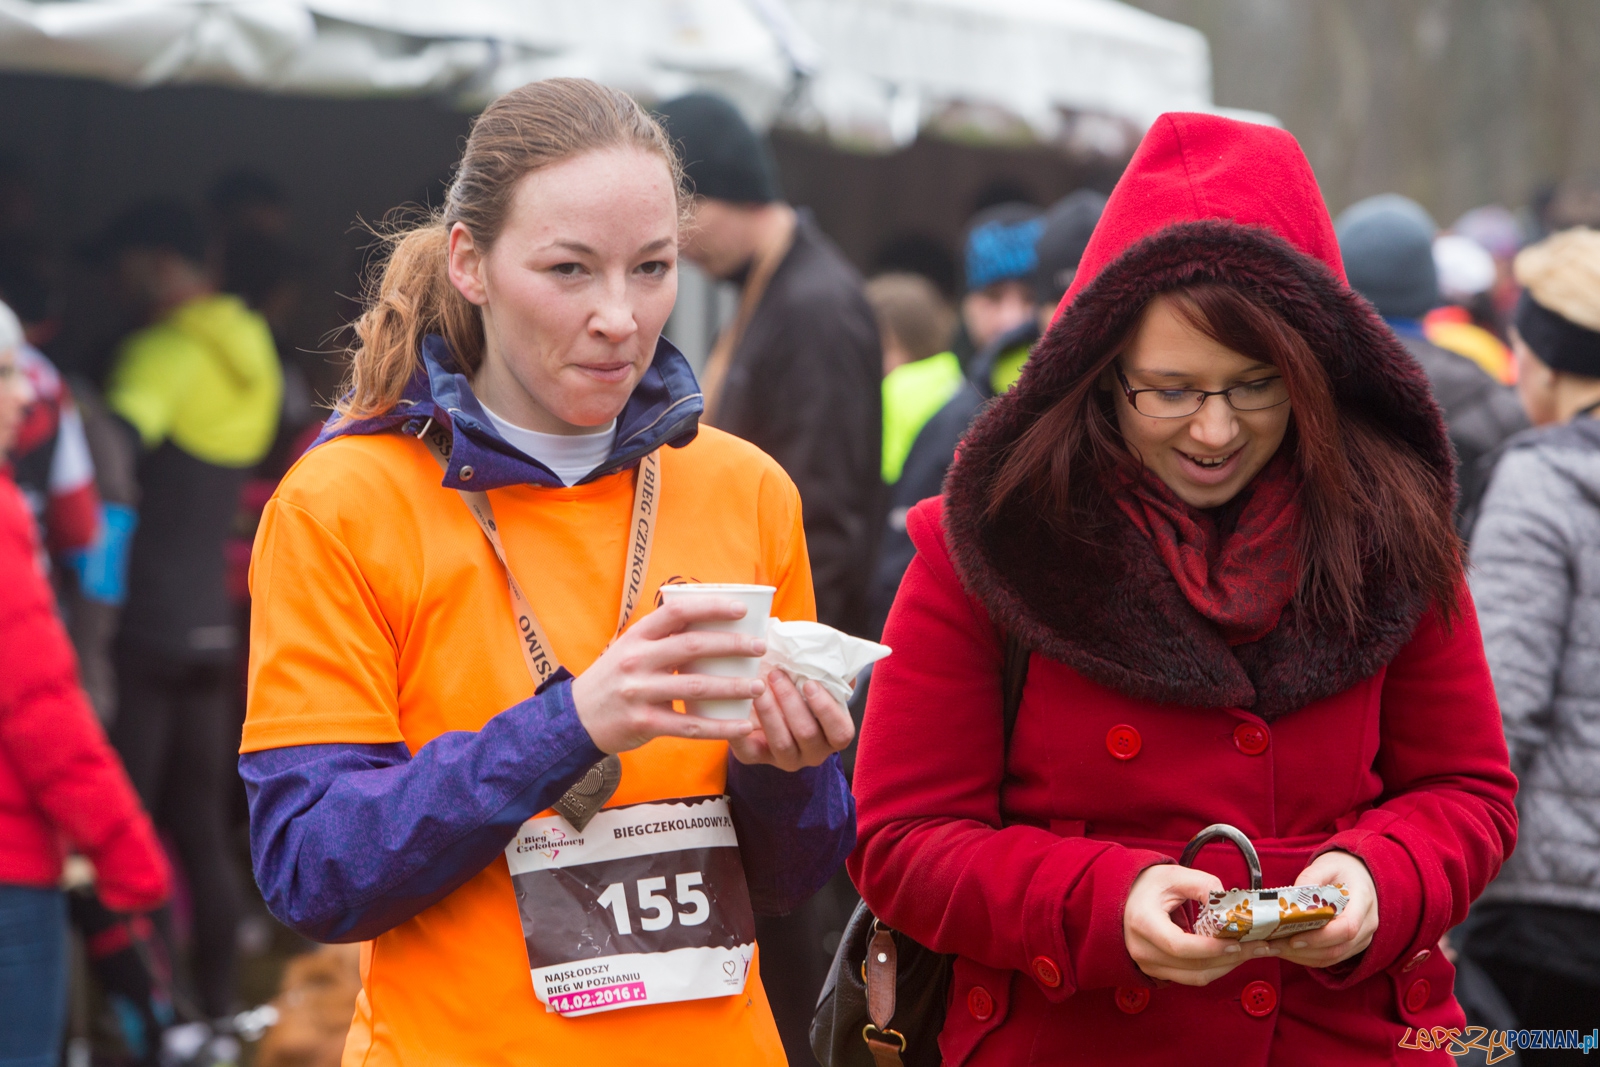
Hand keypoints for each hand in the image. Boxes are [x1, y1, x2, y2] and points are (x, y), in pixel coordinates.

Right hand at [571, 597, 761, 753]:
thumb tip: (713, 621)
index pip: (677, 612)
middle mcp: (637, 660)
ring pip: (696, 687)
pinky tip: (744, 725)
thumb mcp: (631, 649)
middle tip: (760, 648)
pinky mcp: (644, 723)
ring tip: (759, 686)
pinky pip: (690, 726)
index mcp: (637, 636)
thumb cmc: (615, 678)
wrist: (577, 718)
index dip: (712, 607)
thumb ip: (664, 637)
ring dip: (733, 687)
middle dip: (733, 646)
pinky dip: (721, 727)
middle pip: (693, 646)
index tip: (742, 610)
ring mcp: (640, 693)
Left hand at [730, 669, 854, 770]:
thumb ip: (829, 671)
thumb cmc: (800, 684)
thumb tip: (831, 654)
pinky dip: (740, 735)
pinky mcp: (756, 757)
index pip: (840, 732)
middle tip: (776, 674)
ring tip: (758, 688)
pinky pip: (748, 753)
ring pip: (781, 742)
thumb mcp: (817, 678)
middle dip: (790, 702)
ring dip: (770, 713)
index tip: (809, 683)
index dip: (826, 709)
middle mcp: (814, 752)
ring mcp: (786, 758)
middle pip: (807, 733)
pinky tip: (737, 712)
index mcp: (834, 735)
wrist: (768, 696)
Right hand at [1125, 864, 1255, 985]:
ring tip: (1251, 951)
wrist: (1124, 899)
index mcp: (1143, 922)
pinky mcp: (1158, 971)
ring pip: (1196, 976)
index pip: (1179, 945)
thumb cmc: (1147, 885)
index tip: (1236, 941)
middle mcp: (1142, 949)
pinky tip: (1232, 955)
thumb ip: (1204, 885)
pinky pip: (1192, 977)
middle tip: (1260, 946)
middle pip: (1193, 966)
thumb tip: (1231, 905)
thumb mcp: (1175, 875)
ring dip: (1227, 966)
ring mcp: (1149, 964)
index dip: (1210, 948)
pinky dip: (1215, 968)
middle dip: (1231, 958)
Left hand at [1277, 850, 1377, 968]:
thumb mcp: (1325, 865)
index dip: (1320, 938)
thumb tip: (1290, 899)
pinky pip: (1332, 958)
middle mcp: (1368, 924)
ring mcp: (1363, 937)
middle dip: (1304, 950)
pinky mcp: (1354, 945)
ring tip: (1276, 948)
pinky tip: (1288, 949)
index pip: (1347, 928)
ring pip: (1334, 957)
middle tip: (1275, 945)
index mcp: (1363, 900)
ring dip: (1303, 957)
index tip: (1294, 939)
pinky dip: (1309, 957)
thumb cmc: (1341, 869)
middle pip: (1338, 948)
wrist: (1360, 874)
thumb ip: (1309, 878)